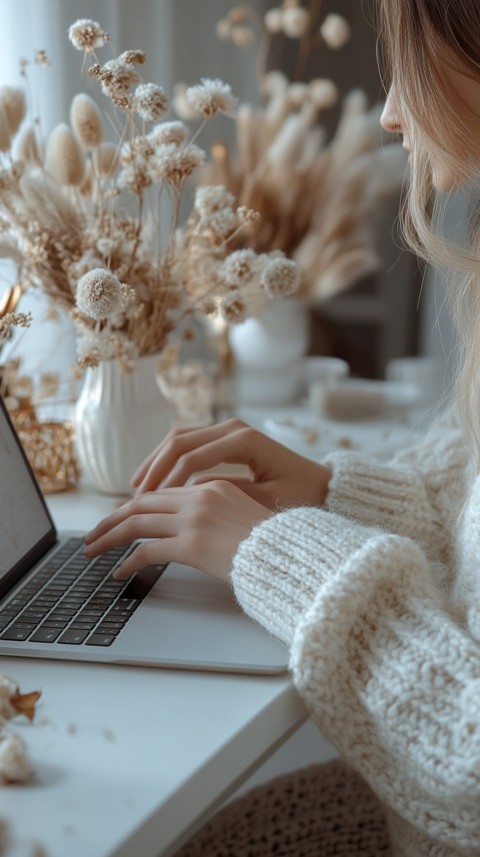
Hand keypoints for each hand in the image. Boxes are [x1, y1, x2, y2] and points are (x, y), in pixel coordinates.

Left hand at [84, 480, 270, 581]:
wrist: (292, 556)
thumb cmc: (275, 543)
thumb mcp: (244, 515)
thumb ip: (215, 510)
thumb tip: (189, 523)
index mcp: (213, 487)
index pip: (160, 492)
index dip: (134, 505)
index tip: (120, 518)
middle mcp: (200, 498)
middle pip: (141, 504)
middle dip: (112, 520)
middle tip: (93, 535)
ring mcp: (194, 521)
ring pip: (136, 524)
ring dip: (109, 537)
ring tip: (93, 551)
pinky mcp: (191, 545)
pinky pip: (147, 551)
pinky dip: (129, 561)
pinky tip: (121, 572)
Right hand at [131, 418, 330, 509]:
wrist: (322, 485)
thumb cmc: (300, 496)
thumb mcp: (265, 502)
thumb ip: (225, 497)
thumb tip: (186, 500)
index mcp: (244, 440)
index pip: (191, 457)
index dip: (165, 481)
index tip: (147, 503)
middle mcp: (234, 428)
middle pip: (179, 441)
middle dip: (154, 468)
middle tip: (135, 495)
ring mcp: (229, 429)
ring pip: (179, 438)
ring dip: (156, 461)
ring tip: (137, 487)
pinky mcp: (227, 438)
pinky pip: (189, 443)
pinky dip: (169, 459)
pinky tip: (156, 479)